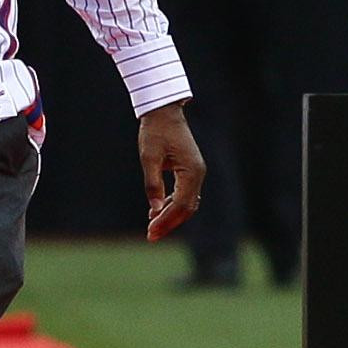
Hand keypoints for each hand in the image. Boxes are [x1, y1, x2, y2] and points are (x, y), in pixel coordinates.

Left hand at [138, 101, 204, 240]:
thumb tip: (155, 209)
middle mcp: (198, 173)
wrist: (164, 111)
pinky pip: (185, 193)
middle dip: (169, 223)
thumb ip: (152, 184)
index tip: (150, 231)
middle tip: (150, 236)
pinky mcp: (191, 170)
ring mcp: (196, 172)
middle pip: (187, 208)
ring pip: (187, 203)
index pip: (181, 205)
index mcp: (191, 171)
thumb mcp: (149, 157)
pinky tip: (157, 211)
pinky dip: (173, 204)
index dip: (166, 220)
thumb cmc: (156, 131)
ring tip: (152, 227)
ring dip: (171, 216)